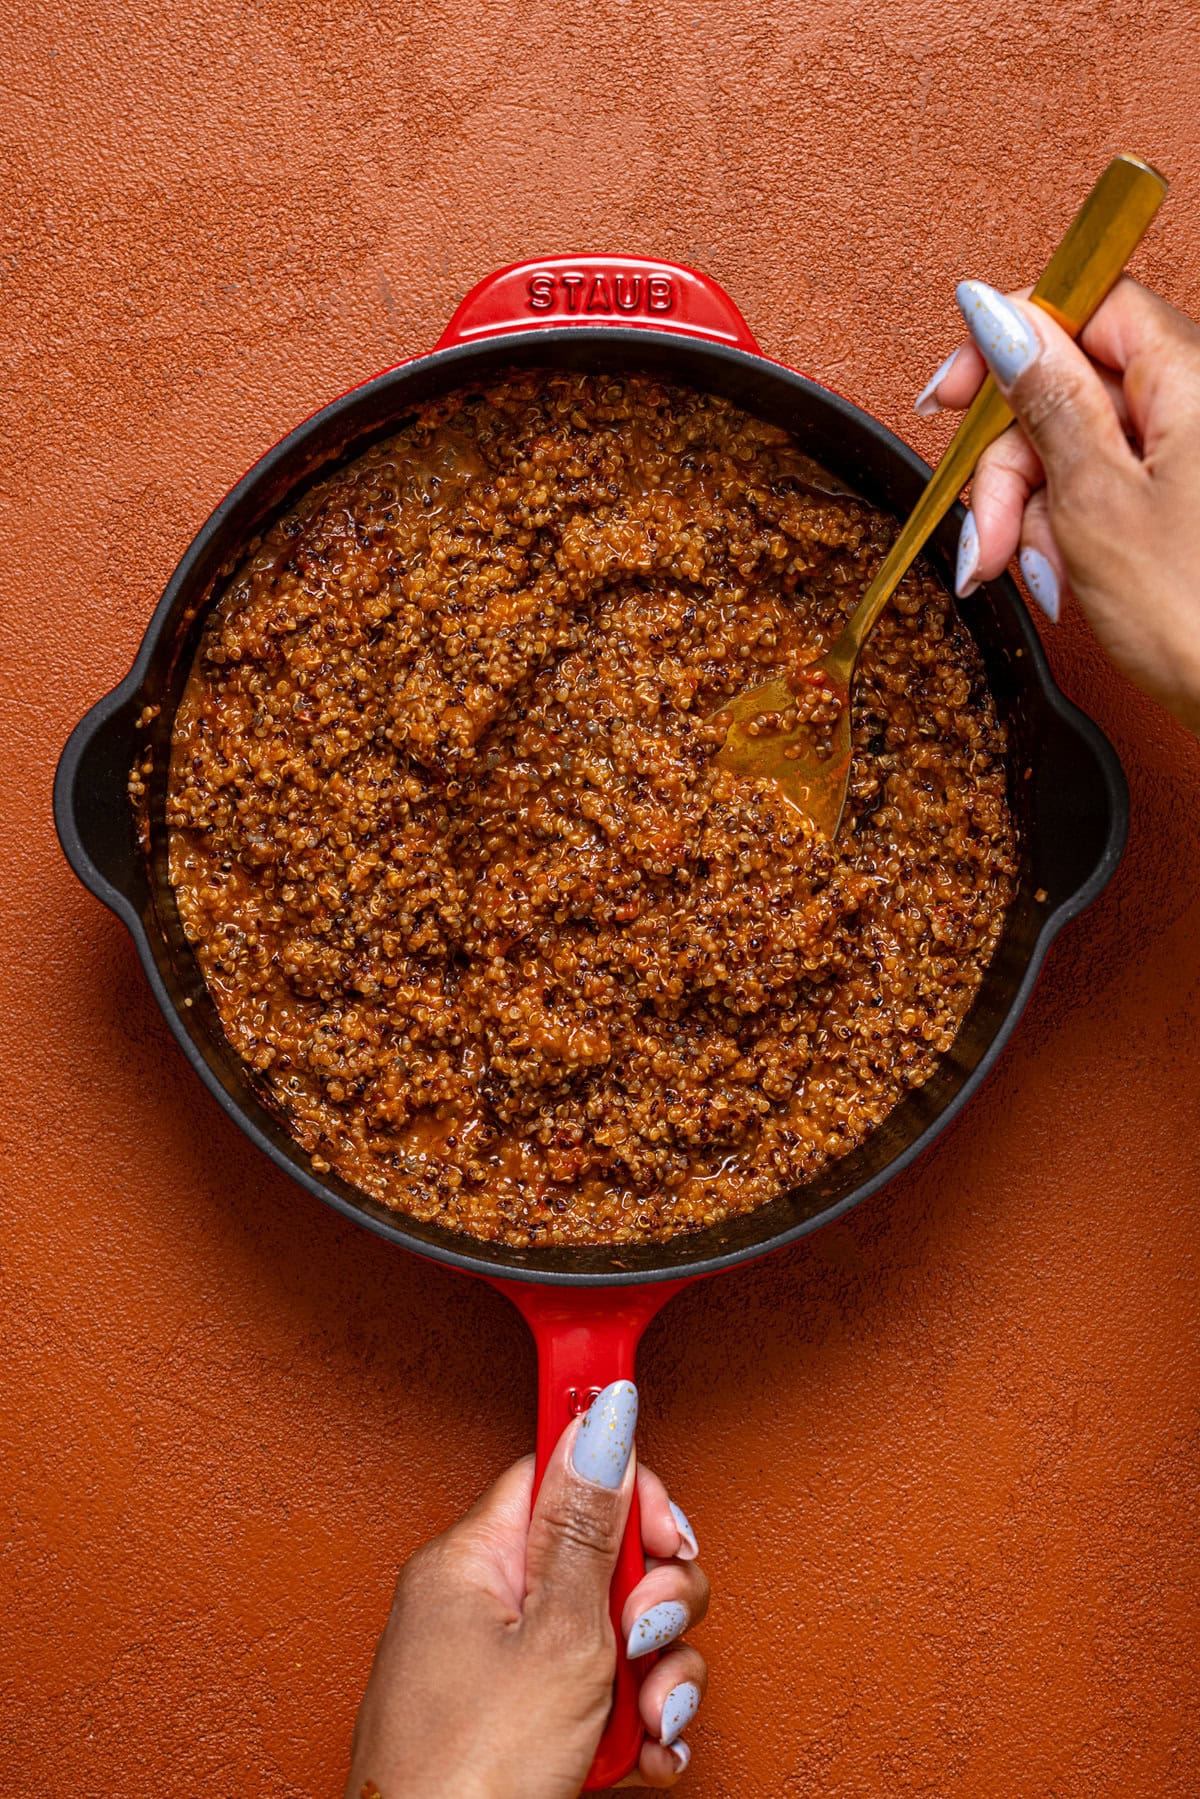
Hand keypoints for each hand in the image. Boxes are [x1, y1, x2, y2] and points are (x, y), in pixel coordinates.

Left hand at [344, 1381, 708, 1798]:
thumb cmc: (468, 1776)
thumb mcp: (558, 1634)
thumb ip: (590, 1523)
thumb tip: (604, 1412)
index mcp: (472, 1559)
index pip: (560, 1474)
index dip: (625, 1494)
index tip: (667, 1530)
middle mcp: (482, 1606)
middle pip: (600, 1556)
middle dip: (652, 1602)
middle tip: (643, 1639)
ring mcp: (503, 1672)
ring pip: (613, 1632)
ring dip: (653, 1676)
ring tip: (643, 1717)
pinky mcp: (526, 1729)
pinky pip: (602, 1696)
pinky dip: (633, 1725)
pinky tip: (642, 1756)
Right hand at [913, 274, 1199, 734]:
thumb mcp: (1095, 501)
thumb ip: (1046, 400)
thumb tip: (1002, 319)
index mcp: (1191, 374)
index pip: (1085, 305)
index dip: (1009, 340)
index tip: (953, 396)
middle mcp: (1199, 402)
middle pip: (1072, 387)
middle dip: (1012, 463)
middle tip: (991, 534)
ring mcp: (1194, 456)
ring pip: (1082, 446)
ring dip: (1036, 510)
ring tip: (1032, 574)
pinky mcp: (1188, 505)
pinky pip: (1110, 490)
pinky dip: (1074, 532)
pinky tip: (1065, 580)